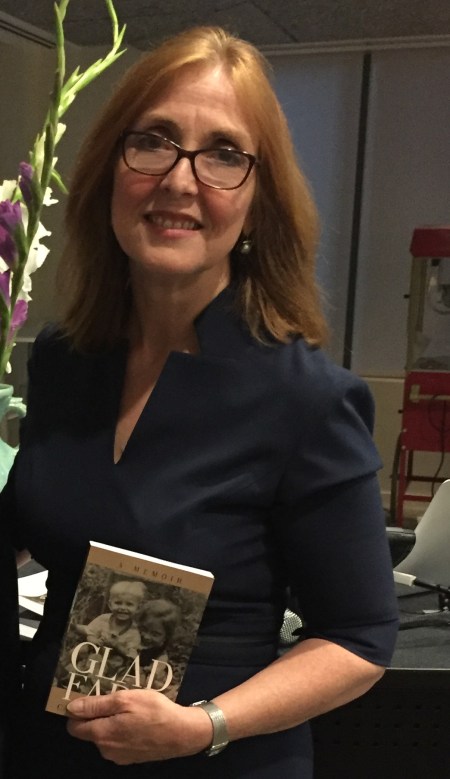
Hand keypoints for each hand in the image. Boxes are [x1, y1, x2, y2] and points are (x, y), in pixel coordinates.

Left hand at [66, 689, 212, 763]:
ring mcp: (119, 756)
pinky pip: (118, 742)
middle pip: (89, 731)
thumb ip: (97, 705)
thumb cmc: (154, 711)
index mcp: (101, 734)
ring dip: (111, 722)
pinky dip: (122, 731)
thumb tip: (71, 708)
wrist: (182, 733)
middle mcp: (106, 750)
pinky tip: (137, 720)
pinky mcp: (131, 758)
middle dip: (96, 715)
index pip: (73, 726)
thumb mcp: (125, 700)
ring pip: (105, 736)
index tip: (86, 697)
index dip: (76, 711)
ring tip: (128, 707)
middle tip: (113, 697)